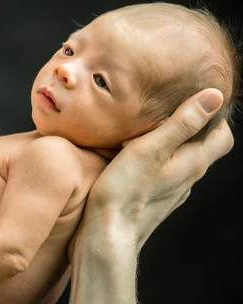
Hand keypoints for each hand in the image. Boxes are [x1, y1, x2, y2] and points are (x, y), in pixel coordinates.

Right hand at [69, 88, 233, 259]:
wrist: (107, 234)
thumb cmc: (126, 191)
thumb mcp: (151, 148)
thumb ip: (182, 123)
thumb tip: (215, 96)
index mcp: (193, 163)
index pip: (223, 137)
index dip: (216, 116)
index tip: (195, 99)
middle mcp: (188, 179)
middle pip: (203, 148)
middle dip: (192, 126)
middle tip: (168, 107)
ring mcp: (172, 192)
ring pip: (181, 161)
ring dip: (172, 142)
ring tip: (149, 127)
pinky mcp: (154, 199)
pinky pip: (163, 173)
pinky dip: (157, 159)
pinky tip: (134, 154)